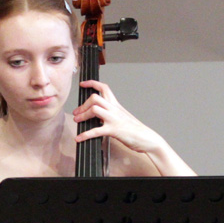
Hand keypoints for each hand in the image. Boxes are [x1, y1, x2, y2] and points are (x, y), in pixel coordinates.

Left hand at [72, 79, 195, 175]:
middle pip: (95, 97)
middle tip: (77, 112)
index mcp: (116, 105)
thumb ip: (111, 114)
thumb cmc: (135, 130)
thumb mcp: (122, 117)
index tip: (82, 84)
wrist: (147, 138)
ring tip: (77, 121)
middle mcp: (114, 109)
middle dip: (83, 104)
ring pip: (94, 109)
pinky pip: (96, 131)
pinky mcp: (114, 130)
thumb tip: (98, 116)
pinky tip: (79, 138)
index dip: (92, 83)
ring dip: (82, 115)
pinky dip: (85, 135)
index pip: (104, 88)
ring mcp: (114, 119)